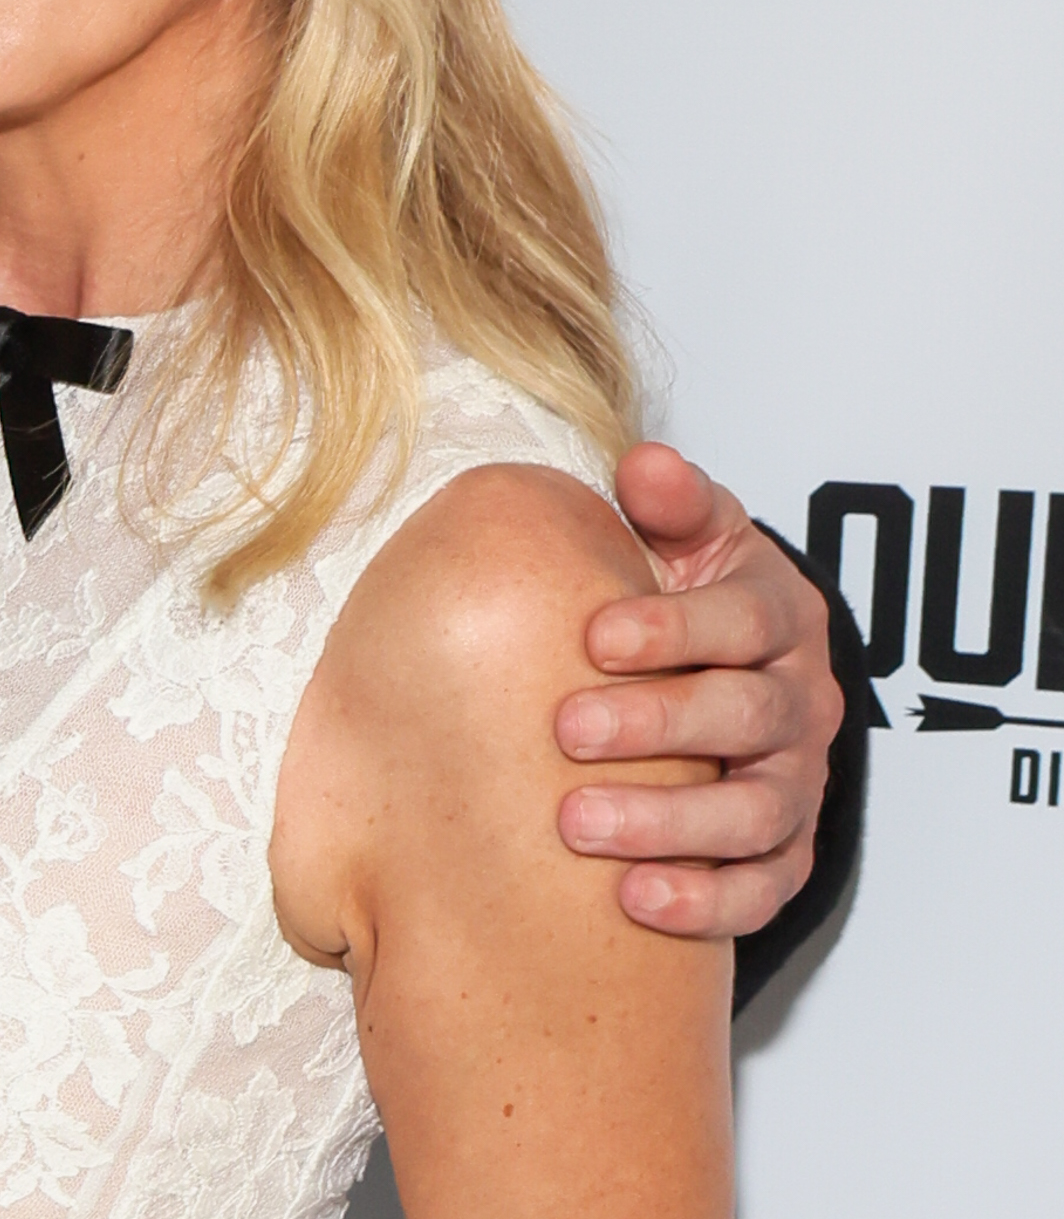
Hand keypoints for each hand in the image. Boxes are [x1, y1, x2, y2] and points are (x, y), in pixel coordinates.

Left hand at [557, 441, 841, 938]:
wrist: (713, 668)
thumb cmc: (682, 595)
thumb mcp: (684, 536)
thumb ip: (669, 503)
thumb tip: (646, 466)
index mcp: (778, 616)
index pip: (744, 620)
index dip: (674, 627)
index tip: (594, 636)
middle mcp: (800, 702)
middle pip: (747, 716)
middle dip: (657, 725)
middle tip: (566, 730)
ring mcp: (796, 782)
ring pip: (754, 813)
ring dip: (669, 824)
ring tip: (578, 824)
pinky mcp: (784, 852)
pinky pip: (763, 888)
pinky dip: (706, 901)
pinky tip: (636, 901)